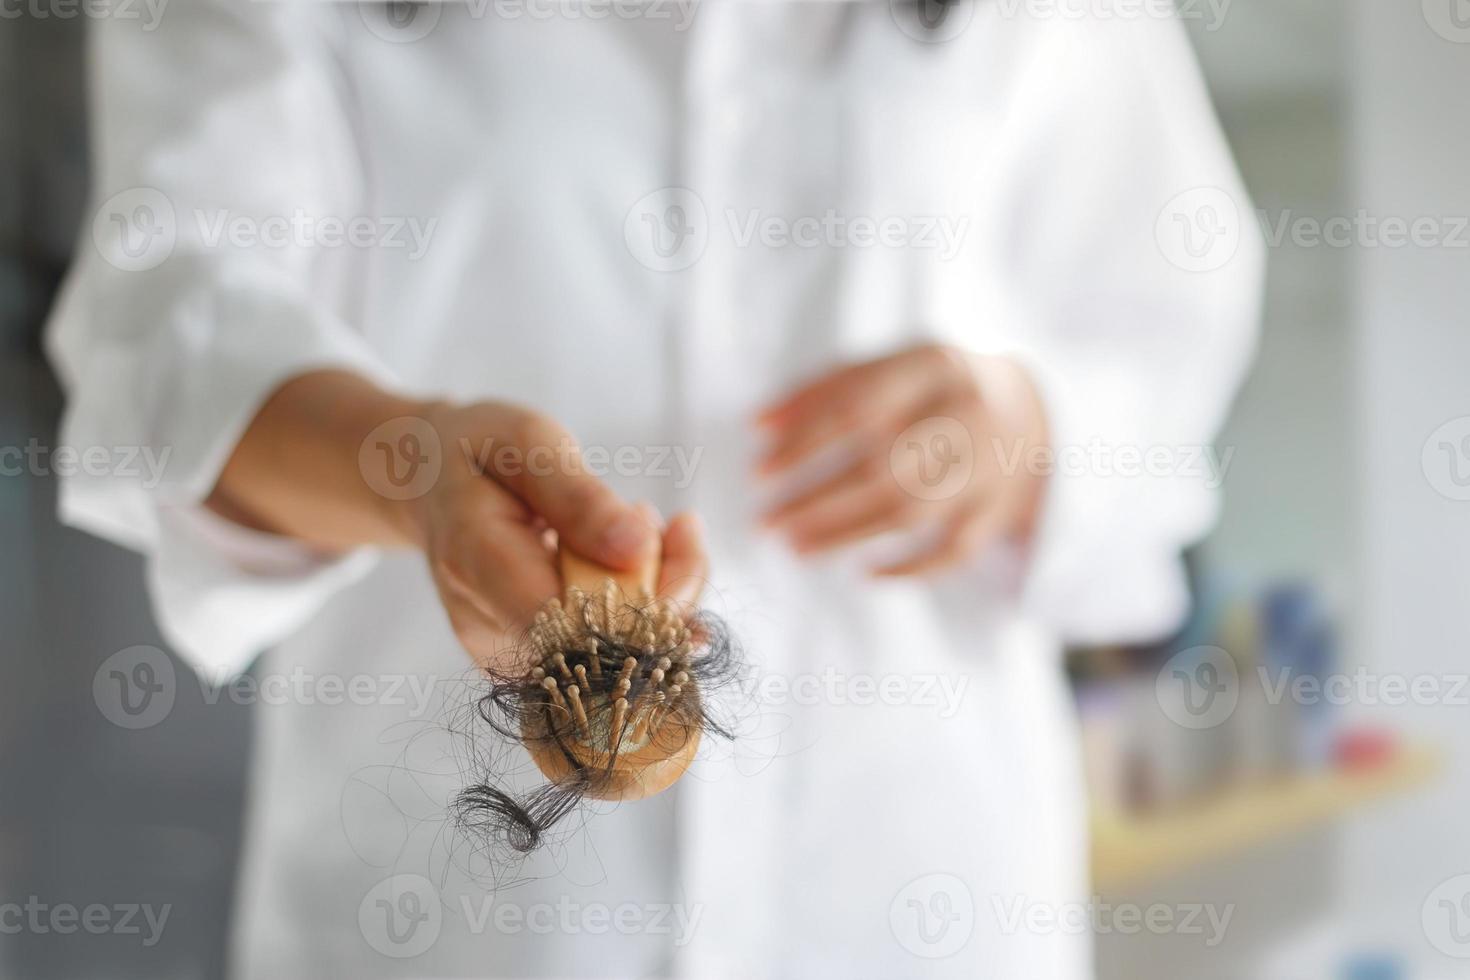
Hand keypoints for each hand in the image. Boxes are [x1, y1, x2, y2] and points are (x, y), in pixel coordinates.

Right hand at [405, 401, 708, 669]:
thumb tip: (637, 550)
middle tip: (678, 525)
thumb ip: (580, 498)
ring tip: (643, 524)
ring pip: (613, 657)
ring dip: (656, 594)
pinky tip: (629, 555)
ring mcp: (504, 651)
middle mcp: (485, 625)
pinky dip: (638, 605)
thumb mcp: (529, 444)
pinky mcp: (527, 662)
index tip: (677, 536)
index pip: (571, 622)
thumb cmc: (482, 453)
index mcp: (476, 562)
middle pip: (602, 647)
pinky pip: (603, 652)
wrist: (431, 481)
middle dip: (666, 591)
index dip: (644, 601)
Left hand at [756, 344, 1047, 576]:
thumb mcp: (890, 366)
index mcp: (934, 365)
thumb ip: (824, 388)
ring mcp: (987, 466)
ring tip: (795, 548)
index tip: (760, 472)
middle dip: (815, 500)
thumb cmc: (932, 388)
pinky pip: (954, 550)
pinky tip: (864, 574)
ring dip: (845, 535)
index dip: (803, 442)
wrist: (1032, 410)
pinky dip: (910, 569)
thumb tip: (759, 425)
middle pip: (880, 465)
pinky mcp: (999, 510)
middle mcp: (965, 414)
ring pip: (910, 512)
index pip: (858, 406)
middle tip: (766, 522)